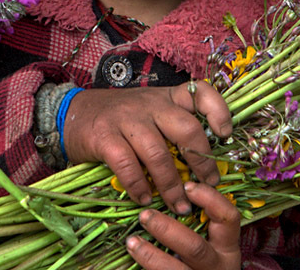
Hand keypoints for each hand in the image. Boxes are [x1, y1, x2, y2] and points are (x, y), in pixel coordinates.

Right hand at [62, 81, 231, 214]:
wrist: (74, 112)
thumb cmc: (123, 117)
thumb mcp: (152, 111)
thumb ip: (174, 126)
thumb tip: (205, 162)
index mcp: (167, 97)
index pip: (199, 92)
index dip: (218, 110)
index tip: (225, 134)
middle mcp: (151, 103)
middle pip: (186, 128)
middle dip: (201, 161)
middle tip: (208, 184)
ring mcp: (127, 118)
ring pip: (159, 153)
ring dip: (172, 185)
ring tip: (179, 206)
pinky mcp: (105, 136)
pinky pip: (128, 164)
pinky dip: (139, 186)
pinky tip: (145, 200)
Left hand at [126, 181, 240, 269]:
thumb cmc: (203, 261)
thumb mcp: (211, 243)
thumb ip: (199, 223)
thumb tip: (175, 191)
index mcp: (227, 248)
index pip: (228, 218)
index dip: (210, 199)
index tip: (187, 186)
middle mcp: (217, 266)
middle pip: (195, 247)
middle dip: (167, 229)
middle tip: (145, 215)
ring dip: (150, 255)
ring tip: (132, 241)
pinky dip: (144, 269)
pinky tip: (127, 263)